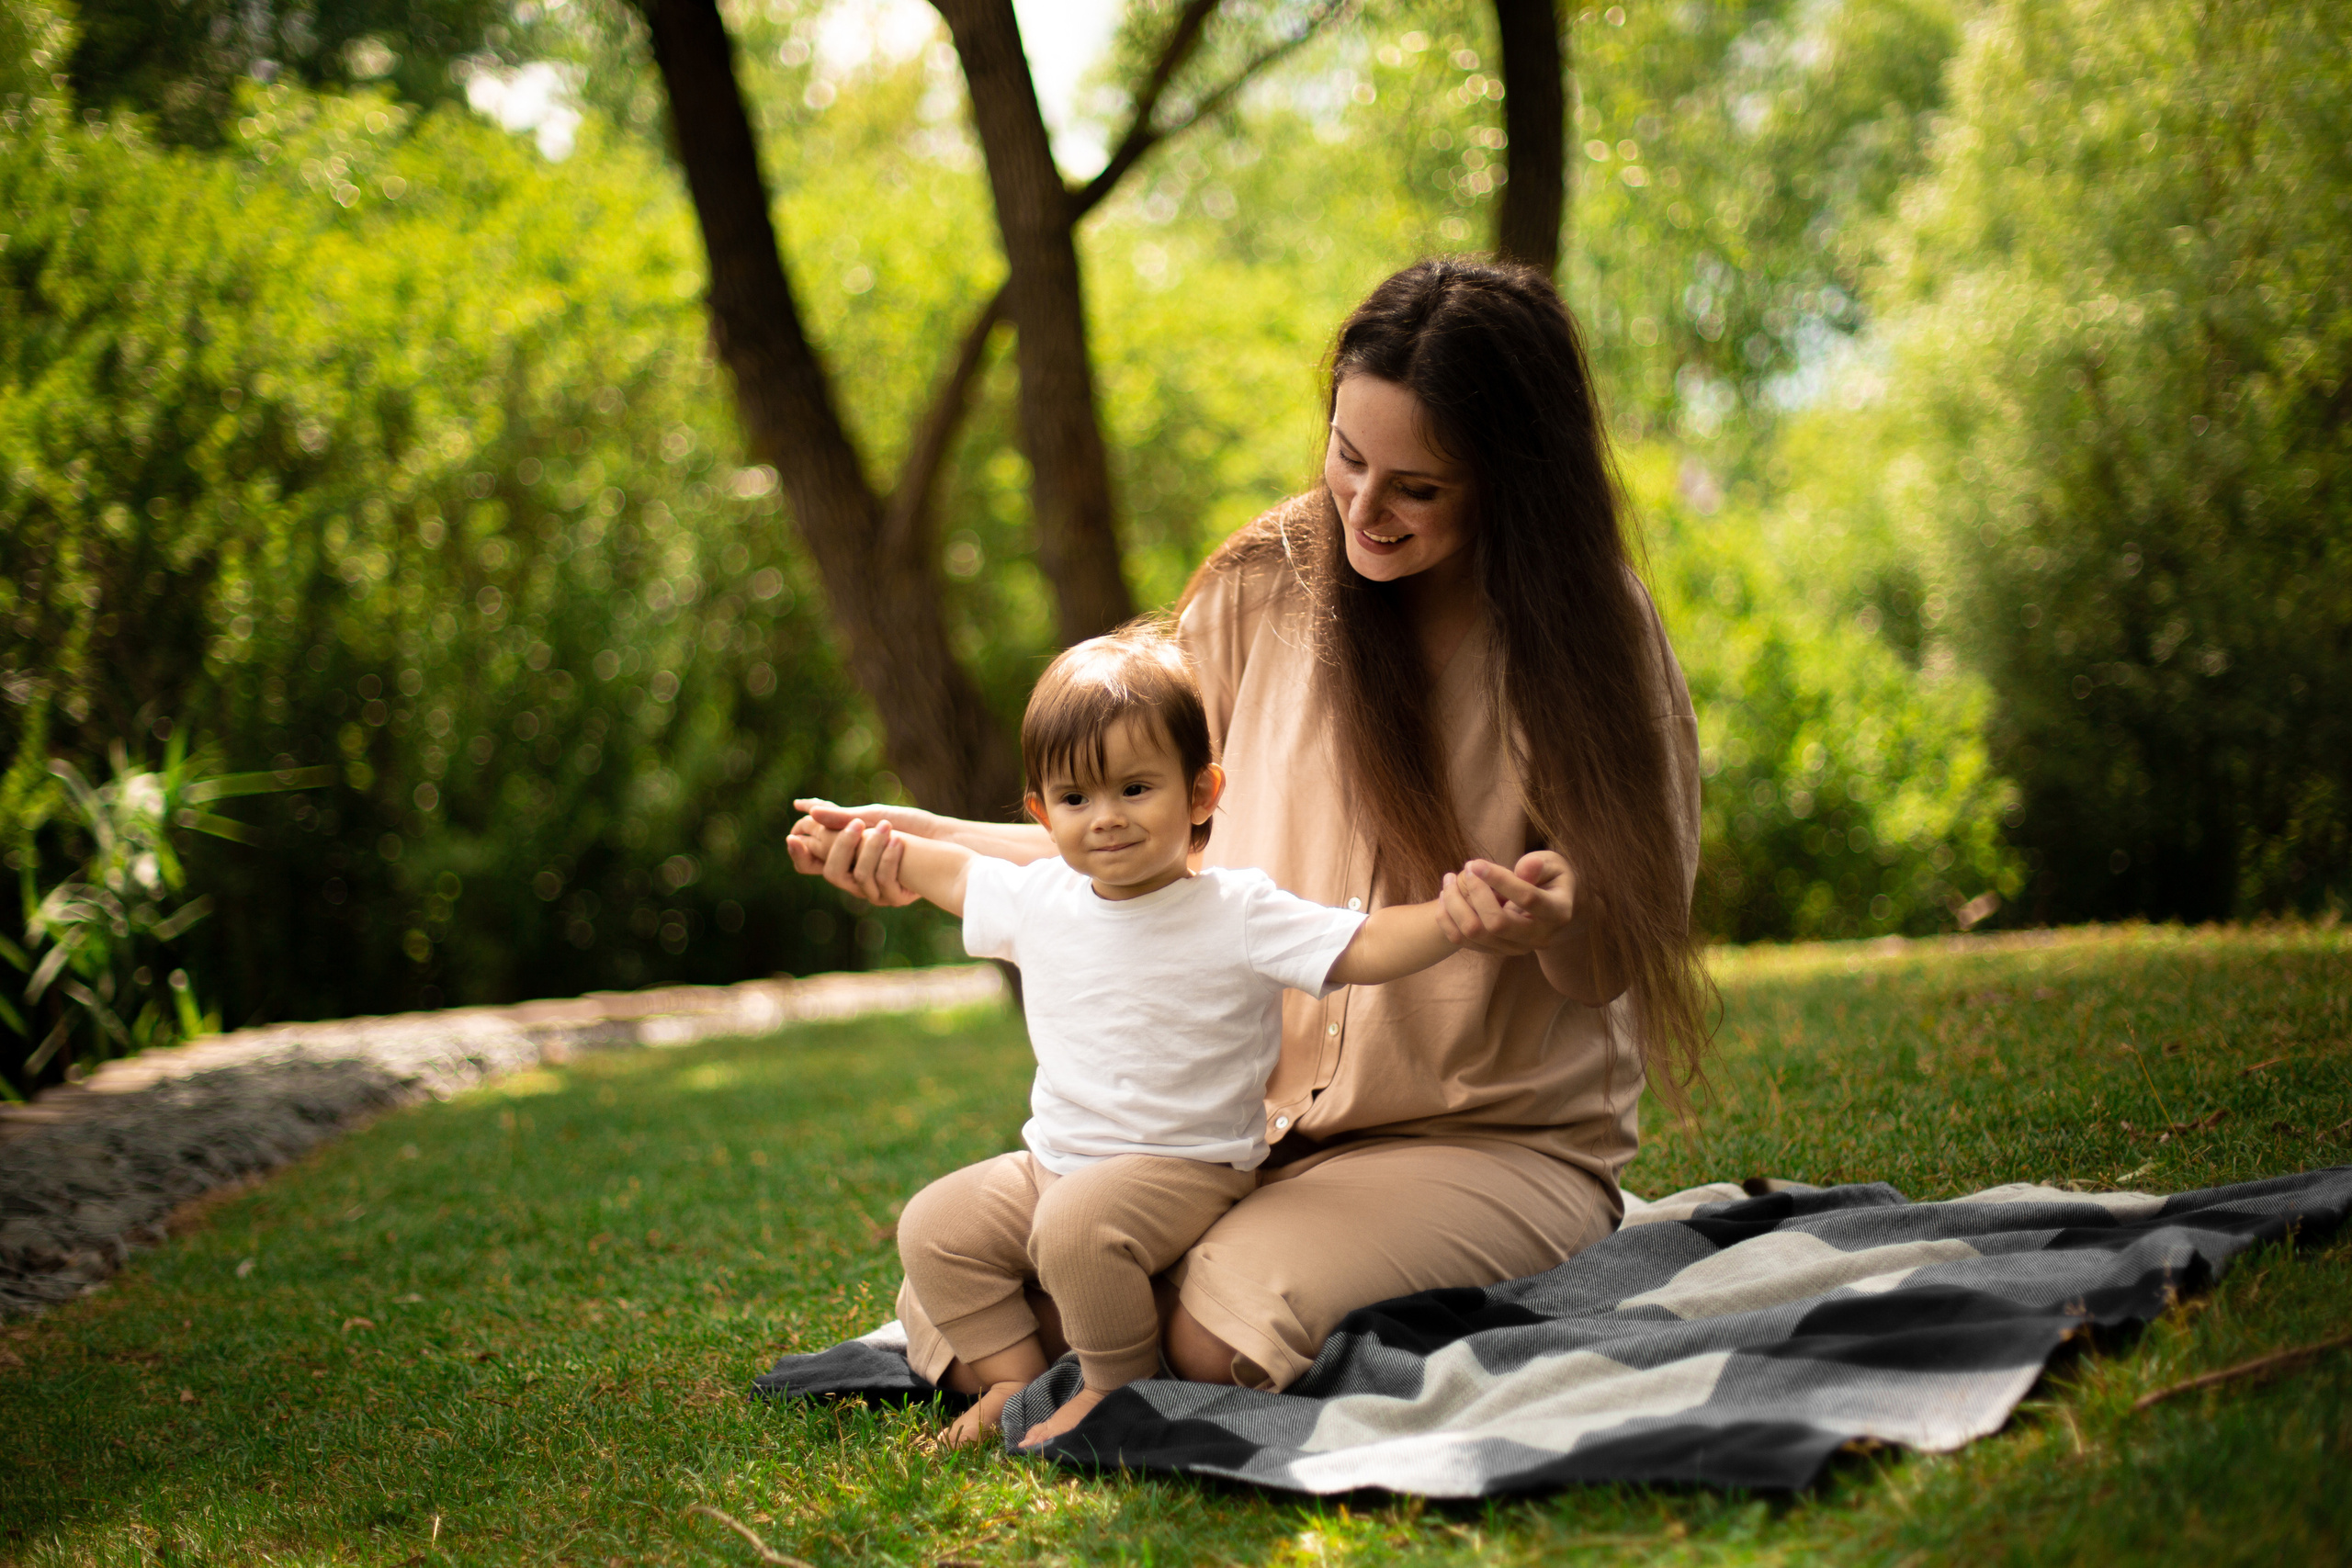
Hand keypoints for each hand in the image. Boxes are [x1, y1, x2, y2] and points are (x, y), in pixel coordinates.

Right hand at [787, 799, 927, 905]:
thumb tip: (804, 808)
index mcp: (844, 858)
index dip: (799, 854)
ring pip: (858, 877)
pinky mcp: (896, 896)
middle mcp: (854, 878)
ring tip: (886, 828)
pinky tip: (899, 842)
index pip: (809, 864)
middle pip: (830, 874)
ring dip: (872, 849)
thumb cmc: (908, 825)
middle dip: (841, 846)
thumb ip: (839, 816)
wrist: (944, 841)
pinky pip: (883, 883)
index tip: (794, 837)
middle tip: (857, 825)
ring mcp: (874, 890)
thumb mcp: (873, 815)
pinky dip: (890, 860)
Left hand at [1436, 850, 1577, 957]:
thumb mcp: (1554, 866)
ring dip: (1455, 905)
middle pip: (1497, 924)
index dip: (1499, 879)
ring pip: (1475, 933)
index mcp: (1557, 912)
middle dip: (1474, 893)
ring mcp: (1516, 948)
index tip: (1475, 863)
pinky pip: (1463, 941)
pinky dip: (1447, 920)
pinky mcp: (1496, 951)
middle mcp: (1538, 937)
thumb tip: (1525, 866)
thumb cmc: (1550, 879)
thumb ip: (1540, 866)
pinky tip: (1445, 897)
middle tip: (1466, 868)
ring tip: (1449, 880)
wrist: (1551, 908)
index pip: (1527, 898)